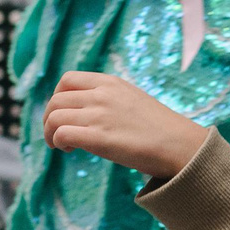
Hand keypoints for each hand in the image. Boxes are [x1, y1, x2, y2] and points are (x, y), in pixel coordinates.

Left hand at [43, 72, 210, 178]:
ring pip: (54, 117)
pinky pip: (62, 134)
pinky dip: (58, 142)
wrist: (180, 144)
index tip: (63, 113)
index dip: (57, 97)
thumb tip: (88, 111)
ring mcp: (100, 115)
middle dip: (49, 118)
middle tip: (55, 134)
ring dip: (49, 132)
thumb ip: (110, 99)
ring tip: (59, 145)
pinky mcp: (98, 138)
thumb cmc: (160, 128)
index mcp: (110, 82)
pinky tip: (68, 149)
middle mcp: (102, 94)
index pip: (67, 79)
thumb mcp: (133, 99)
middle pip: (56, 100)